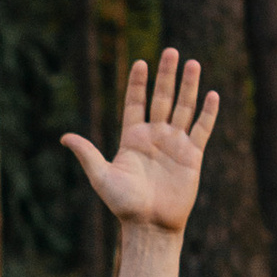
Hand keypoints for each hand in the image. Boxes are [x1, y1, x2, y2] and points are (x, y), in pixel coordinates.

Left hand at [62, 50, 215, 236]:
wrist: (149, 225)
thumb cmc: (123, 204)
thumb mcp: (101, 177)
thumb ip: (87, 154)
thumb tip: (64, 137)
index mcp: (132, 138)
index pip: (135, 103)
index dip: (137, 83)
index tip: (140, 62)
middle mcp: (154, 136)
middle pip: (162, 98)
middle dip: (166, 75)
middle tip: (171, 51)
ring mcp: (174, 144)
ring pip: (183, 108)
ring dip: (188, 86)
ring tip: (193, 63)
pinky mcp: (192, 155)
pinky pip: (201, 129)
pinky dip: (207, 113)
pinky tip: (211, 94)